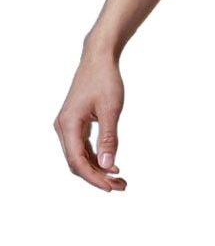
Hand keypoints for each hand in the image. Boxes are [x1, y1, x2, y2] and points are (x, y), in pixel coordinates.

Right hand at [53, 50, 127, 191]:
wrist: (98, 58)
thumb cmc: (105, 79)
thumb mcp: (111, 109)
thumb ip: (108, 138)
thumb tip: (108, 164)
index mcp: (68, 124)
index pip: (77, 161)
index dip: (94, 177)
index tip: (112, 187)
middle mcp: (63, 127)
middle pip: (76, 162)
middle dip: (97, 176)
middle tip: (120, 185)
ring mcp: (67, 125)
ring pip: (78, 156)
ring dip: (97, 168)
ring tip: (118, 178)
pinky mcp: (74, 122)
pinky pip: (81, 147)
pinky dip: (95, 157)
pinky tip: (110, 163)